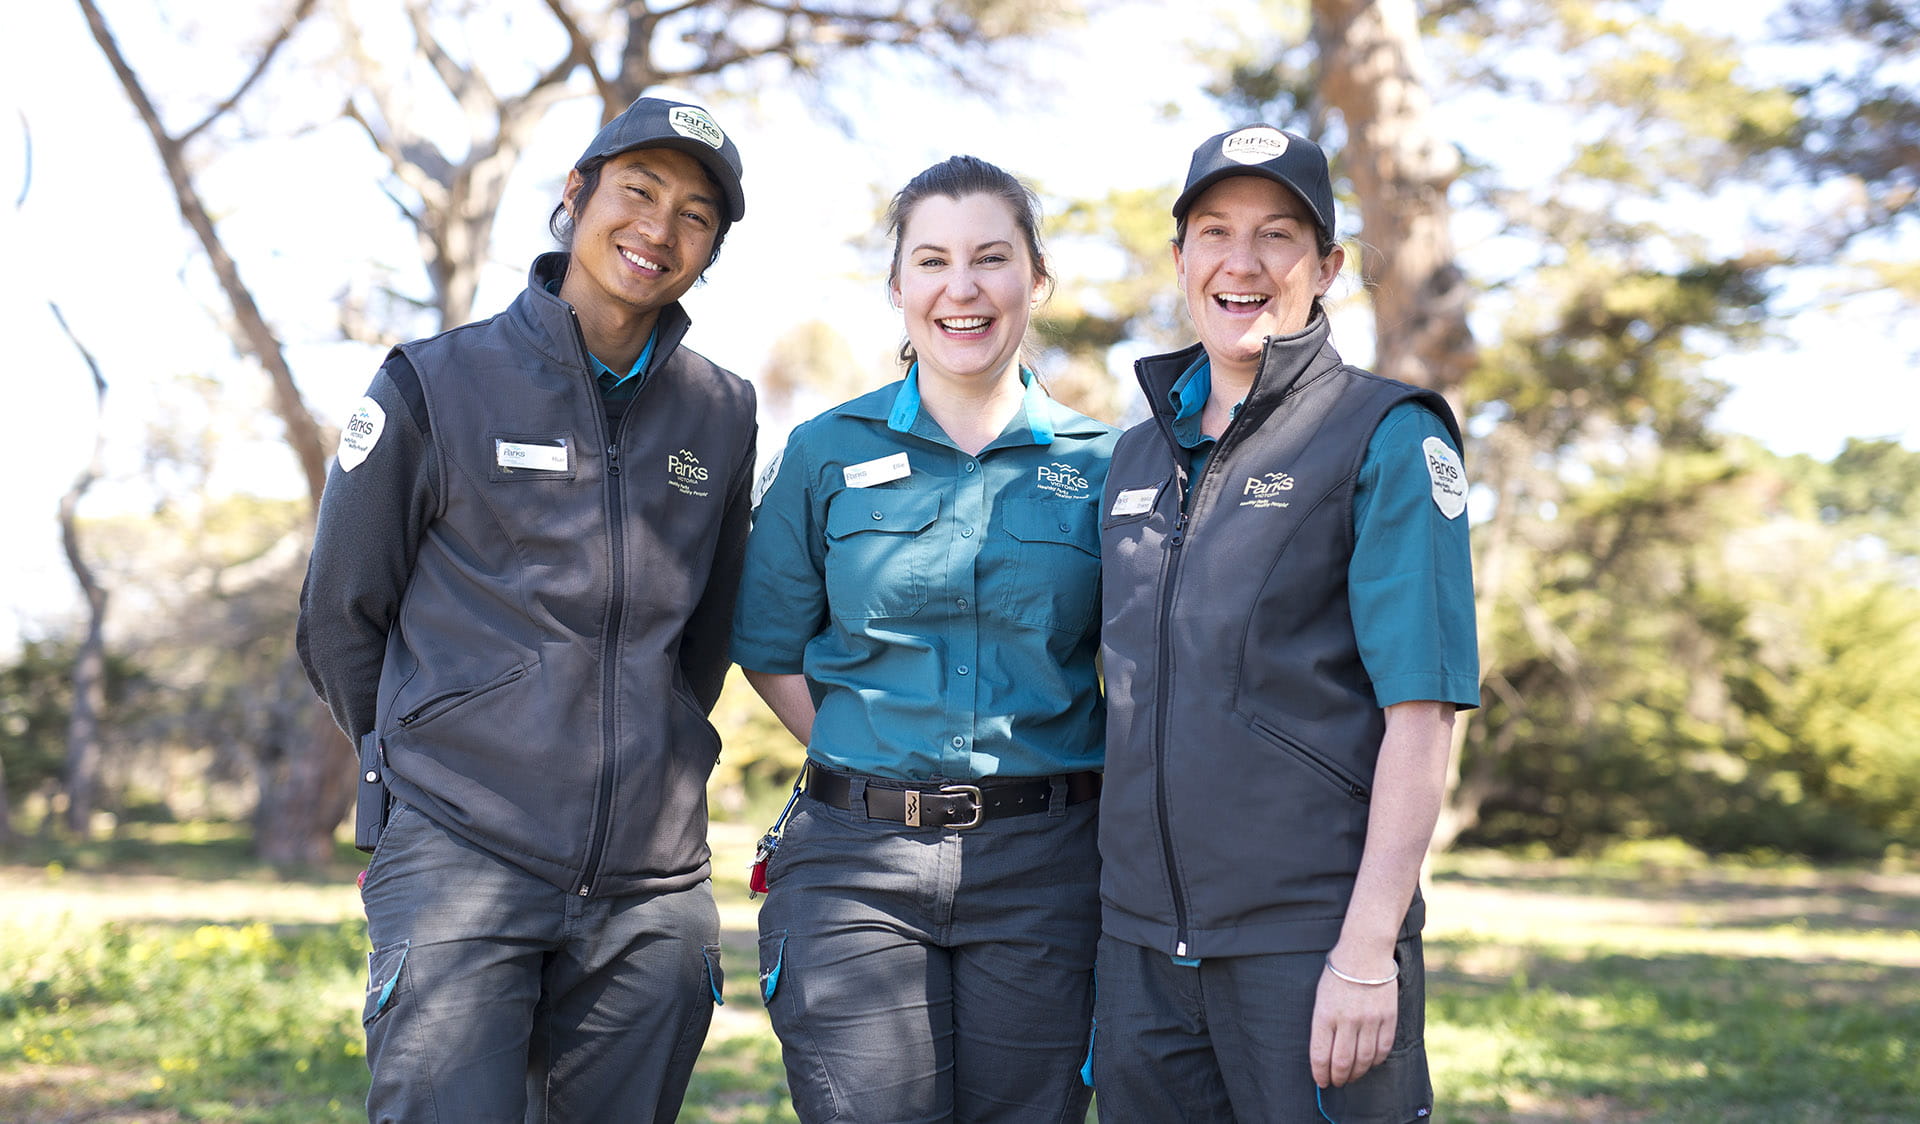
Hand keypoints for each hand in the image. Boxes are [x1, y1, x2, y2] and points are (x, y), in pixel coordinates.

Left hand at [1309, 957, 1397, 1087]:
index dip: (1320, 1074)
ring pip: (1363, 1060)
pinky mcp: (1388, 1018)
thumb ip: (1323, 1026)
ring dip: (1356, 1073)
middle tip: (1336, 1082)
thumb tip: (1325, 1055)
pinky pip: (1383, 1049)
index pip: (1320, 1055)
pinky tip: (1369, 1063)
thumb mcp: (1320, 998)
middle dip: (1338, 1078)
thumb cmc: (1338, 975)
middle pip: (1342, 1063)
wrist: (1365, 952)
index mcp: (1325, 1014)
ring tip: (1351, 1076)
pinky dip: (1375, 1061)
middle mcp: (1347, 1020)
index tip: (1321, 1081)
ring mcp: (1370, 1020)